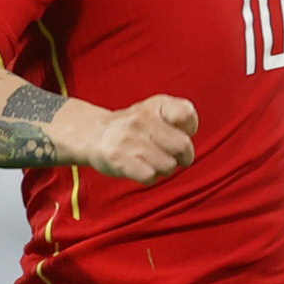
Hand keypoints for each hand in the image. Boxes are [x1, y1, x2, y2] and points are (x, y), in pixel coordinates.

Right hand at [66, 94, 198, 183]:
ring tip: (151, 162)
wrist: (94, 134)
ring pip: (168, 165)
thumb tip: (189, 137)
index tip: (178, 133)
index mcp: (156, 105)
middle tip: (172, 157)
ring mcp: (129, 139)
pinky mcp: (119, 159)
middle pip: (183, 146)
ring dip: (164, 169)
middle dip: (183, 157)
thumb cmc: (136, 128)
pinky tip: (141, 170)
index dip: (189, 129)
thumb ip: (180, 117)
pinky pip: (150, 176)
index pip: (186, 113)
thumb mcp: (157, 111)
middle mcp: (142, 119)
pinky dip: (149, 178)